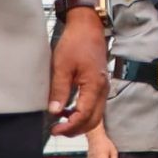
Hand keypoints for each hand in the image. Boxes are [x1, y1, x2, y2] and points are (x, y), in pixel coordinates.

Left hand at [48, 7, 108, 135]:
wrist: (88, 27)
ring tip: (60, 122)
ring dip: (79, 123)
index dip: (69, 126)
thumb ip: (59, 90)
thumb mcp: (62, 66)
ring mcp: (103, 88)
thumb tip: (54, 111)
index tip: (54, 129)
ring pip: (95, 115)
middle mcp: (102, 90)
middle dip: (75, 129)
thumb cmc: (75, 43)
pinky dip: (82, 113)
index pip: (84, 116)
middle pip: (93, 120)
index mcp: (94, 86)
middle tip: (56, 130)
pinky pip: (94, 106)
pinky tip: (68, 110)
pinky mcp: (99, 85)